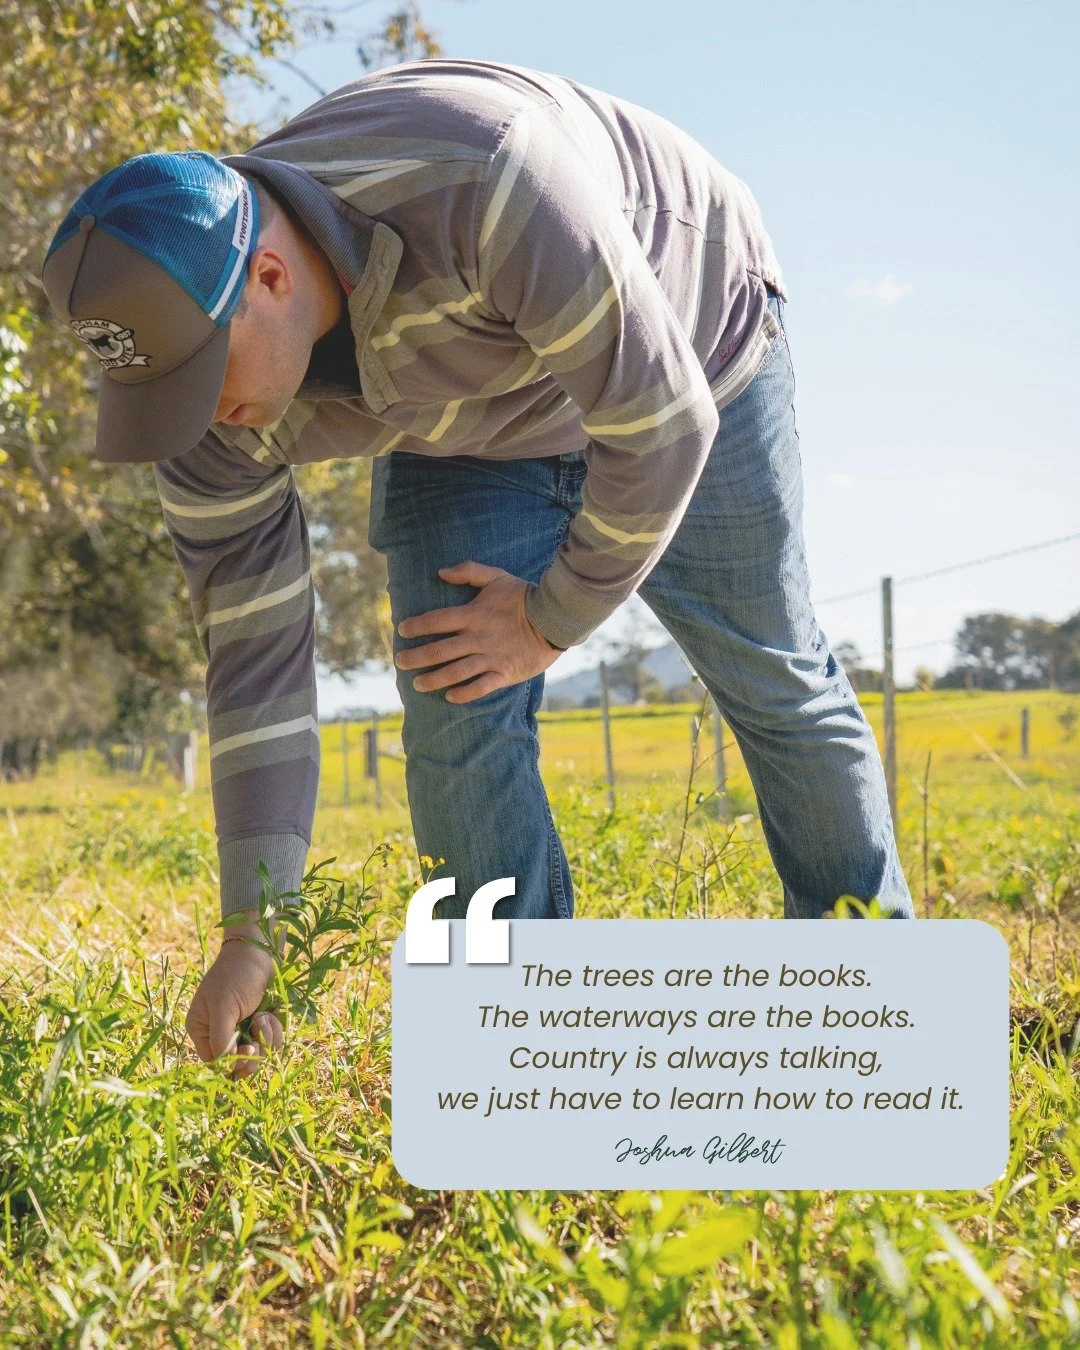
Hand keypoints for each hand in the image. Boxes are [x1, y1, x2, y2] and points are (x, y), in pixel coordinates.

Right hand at [186, 914, 283, 1078]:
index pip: (214, 1062)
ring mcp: (242, 1028)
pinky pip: (271, 1041)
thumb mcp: (223, 1006)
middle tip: (258, 1044)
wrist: (258, 950)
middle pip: (237, 1062)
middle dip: (252, 1054)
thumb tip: (225, 1066)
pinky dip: (274, 1030)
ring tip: (264, 1015)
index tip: (247, 1051)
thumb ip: (221, 1038)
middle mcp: (220, 1032)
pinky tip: (271, 1013)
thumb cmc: (236, 975)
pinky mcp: (260, 1023)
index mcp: (202, 1029)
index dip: (231, 1063)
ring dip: (266, 1038)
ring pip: (258, 1053)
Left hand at [395, 561, 563, 703]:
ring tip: (417, 685)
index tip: (402, 630)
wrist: (555, 618)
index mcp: (473, 615)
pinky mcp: (504, 673)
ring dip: (434, 679)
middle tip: (400, 662)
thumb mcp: (496, 577)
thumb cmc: (523, 596)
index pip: (436, 620)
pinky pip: (481, 687)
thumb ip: (468, 572)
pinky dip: (464, 693)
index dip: (417, 625)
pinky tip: (450, 697)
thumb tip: (441, 572)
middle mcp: (477, 638)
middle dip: (417, 657)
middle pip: (440, 650)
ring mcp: (490, 658)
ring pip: (456, 672)